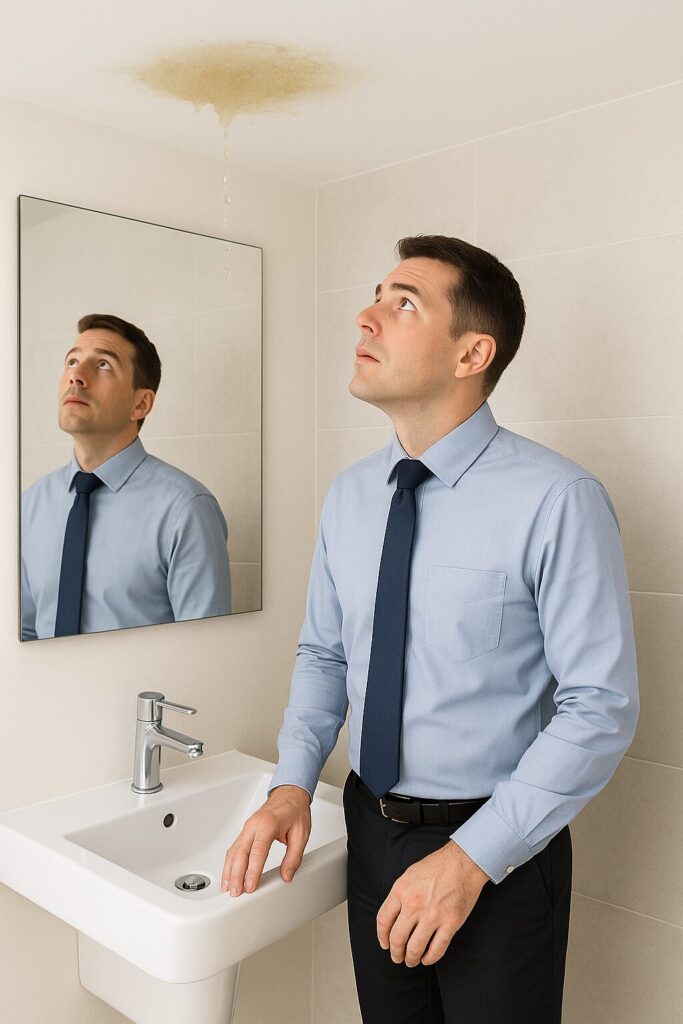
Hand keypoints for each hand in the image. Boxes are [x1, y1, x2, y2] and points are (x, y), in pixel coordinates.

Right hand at [221, 785, 310, 896]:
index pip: (257, 852)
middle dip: (236, 875)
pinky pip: (234, 847)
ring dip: (229, 871)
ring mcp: (247, 827)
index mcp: (268, 824)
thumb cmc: (295, 811)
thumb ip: (294, 857)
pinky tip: (229, 874)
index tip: (250, 886)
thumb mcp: (301, 834)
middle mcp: (254, 825)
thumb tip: (287, 875)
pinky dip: (230, 863)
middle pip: (240, 853)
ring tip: (228, 888)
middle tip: (236, 893)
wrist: (289, 794)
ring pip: (233, 851)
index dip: (252, 871)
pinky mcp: (245, 831)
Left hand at [376, 840, 490, 966]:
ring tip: (411, 960)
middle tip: (397, 957)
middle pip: (397, 938)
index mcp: (401, 891)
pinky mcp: (450, 923)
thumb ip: (399, 895)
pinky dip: (429, 959)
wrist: (463, 862)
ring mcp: (432, 916)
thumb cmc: (437, 866)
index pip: (383, 921)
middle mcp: (414, 905)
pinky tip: (427, 959)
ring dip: (410, 959)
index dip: (382, 937)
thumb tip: (392, 917)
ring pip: (415, 948)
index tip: (384, 944)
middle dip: (395, 952)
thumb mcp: (409, 875)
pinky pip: (436, 949)